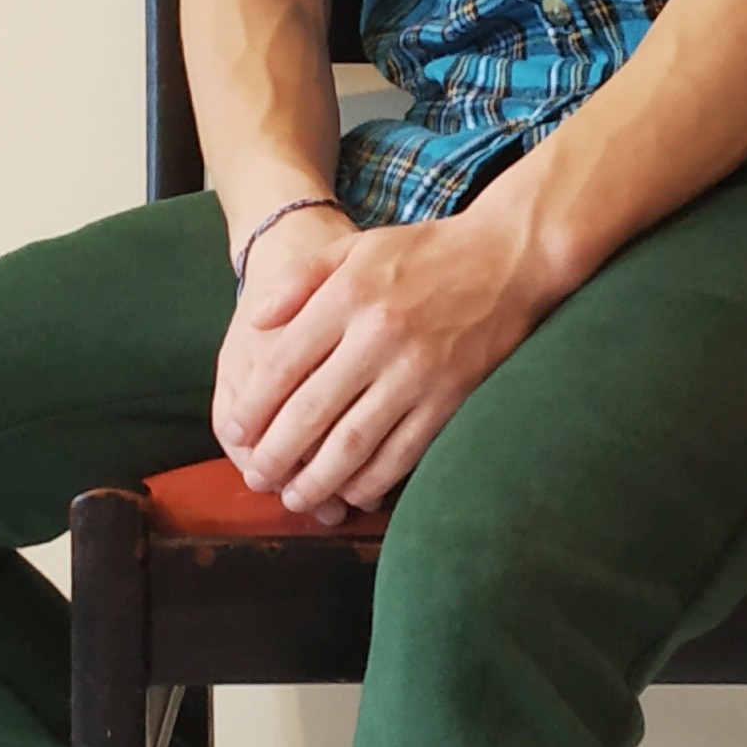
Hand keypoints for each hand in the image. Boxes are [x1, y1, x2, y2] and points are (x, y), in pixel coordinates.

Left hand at [216, 206, 547, 519]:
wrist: (507, 259)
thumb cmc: (423, 254)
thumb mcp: (354, 249)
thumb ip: (299, 280)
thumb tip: (257, 322)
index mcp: (348, 297)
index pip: (284, 363)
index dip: (254, 406)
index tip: (238, 434)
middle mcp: (379, 336)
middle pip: (311, 411)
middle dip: (276, 453)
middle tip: (258, 478)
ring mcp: (418, 371)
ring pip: (354, 441)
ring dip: (318, 479)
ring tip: (295, 497)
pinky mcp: (452, 397)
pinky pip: (405, 451)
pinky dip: (374, 479)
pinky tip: (353, 492)